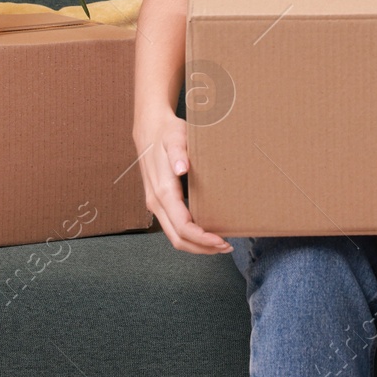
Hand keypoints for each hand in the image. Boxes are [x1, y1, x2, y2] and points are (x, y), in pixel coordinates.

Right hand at [134, 102, 232, 254]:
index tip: (221, 240)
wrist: (150, 129)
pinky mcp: (159, 203)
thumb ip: (178, 152)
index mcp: (162, 191)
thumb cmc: (167, 132)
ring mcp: (156, 204)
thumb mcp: (175, 137)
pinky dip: (190, 236)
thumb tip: (182, 168)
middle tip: (227, 246)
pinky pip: (173, 227)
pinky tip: (206, 231)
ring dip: (196, 245)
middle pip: (177, 239)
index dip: (202, 238)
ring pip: (174, 236)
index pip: (182, 226)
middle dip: (202, 247)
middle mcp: (156, 202)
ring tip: (220, 244)